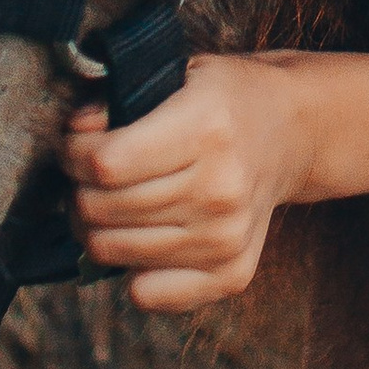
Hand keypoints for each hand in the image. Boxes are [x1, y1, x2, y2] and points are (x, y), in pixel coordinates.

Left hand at [59, 52, 321, 309]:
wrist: (294, 133)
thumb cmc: (227, 100)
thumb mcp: (181, 75)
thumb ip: (124, 99)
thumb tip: (78, 132)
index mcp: (208, 128)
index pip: (107, 163)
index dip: (74, 152)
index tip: (77, 142)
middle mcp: (220, 189)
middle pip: (103, 209)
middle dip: (78, 188)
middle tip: (88, 173)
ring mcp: (227, 237)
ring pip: (113, 251)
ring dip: (95, 226)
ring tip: (109, 201)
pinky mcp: (232, 273)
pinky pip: (148, 294)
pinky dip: (129, 270)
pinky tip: (139, 236)